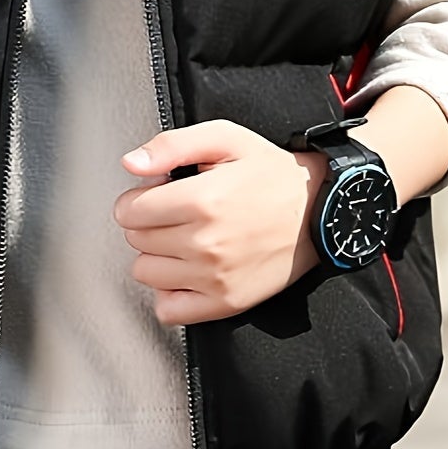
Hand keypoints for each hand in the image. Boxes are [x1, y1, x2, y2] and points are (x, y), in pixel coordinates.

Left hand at [113, 121, 327, 325]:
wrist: (319, 210)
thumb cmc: (272, 173)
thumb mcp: (224, 138)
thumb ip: (171, 145)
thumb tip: (132, 163)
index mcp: (201, 200)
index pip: (129, 211)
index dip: (136, 198)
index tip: (154, 194)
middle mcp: (205, 243)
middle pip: (136, 240)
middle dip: (147, 223)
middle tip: (174, 213)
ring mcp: (215, 278)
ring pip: (145, 273)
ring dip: (156, 255)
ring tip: (182, 238)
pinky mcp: (226, 302)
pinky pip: (169, 310)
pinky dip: (169, 292)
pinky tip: (185, 271)